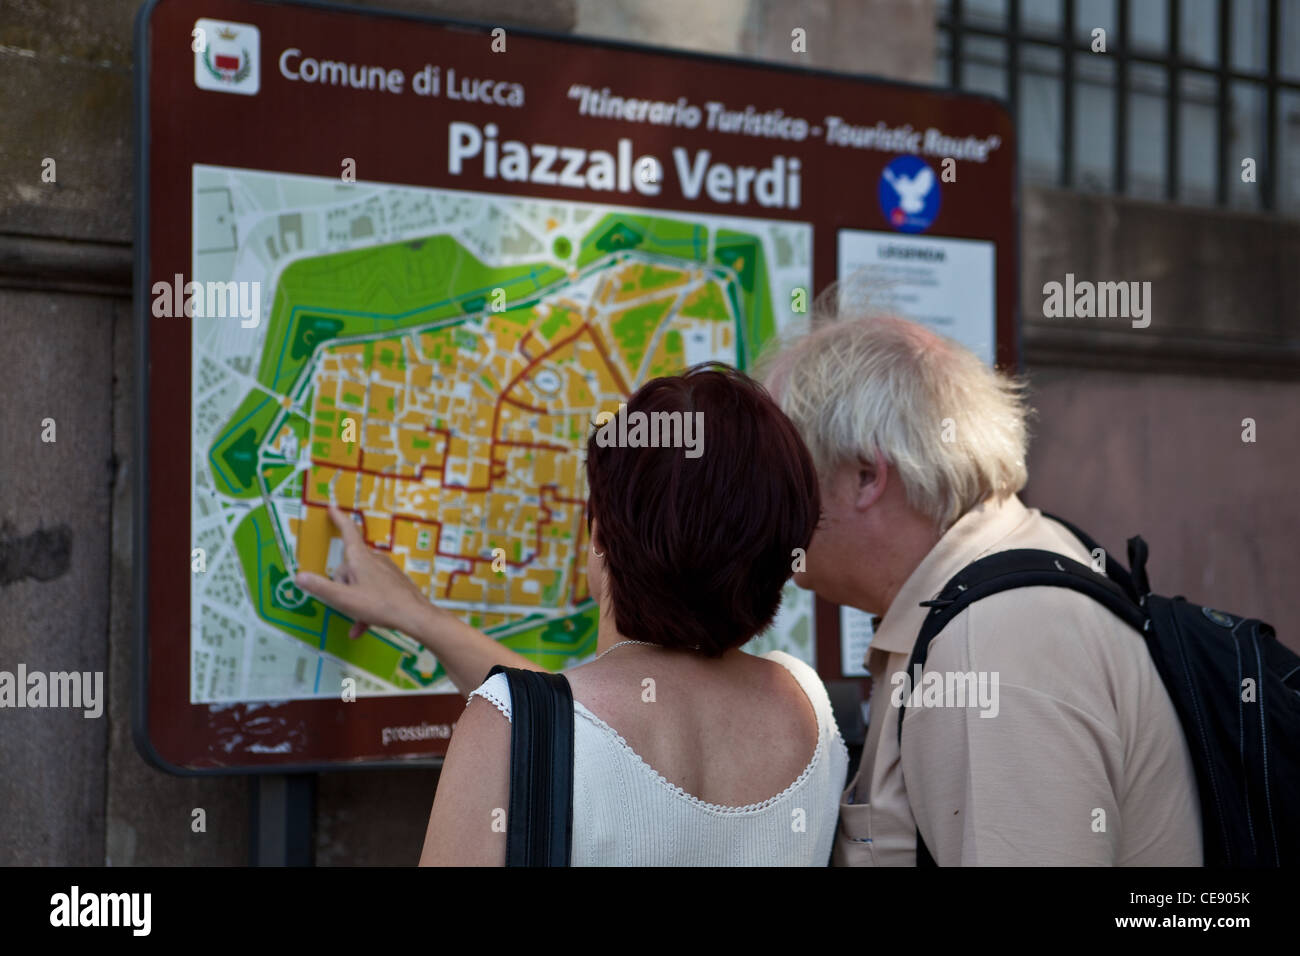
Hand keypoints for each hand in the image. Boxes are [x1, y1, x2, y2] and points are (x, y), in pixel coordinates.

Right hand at [295, 504, 434, 638]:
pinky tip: (362, 627)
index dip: (338, 519)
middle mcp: (374, 559)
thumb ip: (321, 587)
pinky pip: (374, 591)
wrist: (416, 616)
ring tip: (356, 620)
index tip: (332, 507)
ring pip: (361, 582)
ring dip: (354, 600)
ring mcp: (386, 570)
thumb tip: (299, 576)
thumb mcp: (344, 599)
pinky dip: (366, 607)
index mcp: (360, 558)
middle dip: (342, 584)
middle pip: (349, 566)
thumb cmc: (379, 605)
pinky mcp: (394, 582)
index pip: (347, 532)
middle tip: (345, 603)